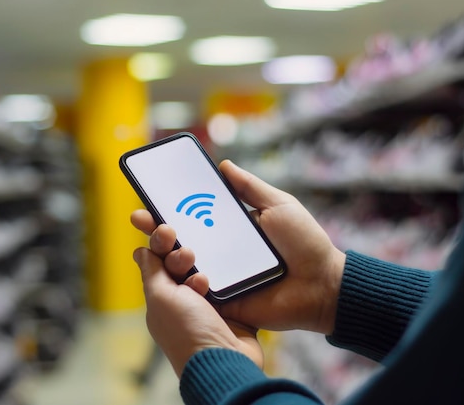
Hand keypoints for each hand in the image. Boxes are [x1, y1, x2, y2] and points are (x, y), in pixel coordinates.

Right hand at [131, 160, 344, 334]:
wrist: (323, 285)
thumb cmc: (305, 243)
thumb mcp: (279, 205)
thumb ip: (250, 187)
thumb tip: (223, 164)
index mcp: (230, 230)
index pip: (194, 217)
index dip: (171, 208)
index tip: (150, 197)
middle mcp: (220, 252)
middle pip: (182, 240)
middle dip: (156, 228)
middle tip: (140, 218)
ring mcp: (220, 276)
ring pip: (183, 264)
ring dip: (164, 251)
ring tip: (155, 239)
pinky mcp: (224, 299)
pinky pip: (197, 290)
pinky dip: (180, 281)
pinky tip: (164, 268)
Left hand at [132, 223, 263, 377]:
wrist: (224, 361)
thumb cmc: (187, 333)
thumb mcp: (161, 298)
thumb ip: (152, 272)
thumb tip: (140, 252)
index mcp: (160, 297)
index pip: (156, 261)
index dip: (159, 242)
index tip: (165, 228)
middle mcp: (181, 299)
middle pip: (179, 262)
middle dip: (181, 253)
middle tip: (186, 253)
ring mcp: (205, 303)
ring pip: (203, 269)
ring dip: (201, 267)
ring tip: (201, 276)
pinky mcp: (230, 306)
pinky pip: (226, 281)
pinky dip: (222, 279)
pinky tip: (217, 283)